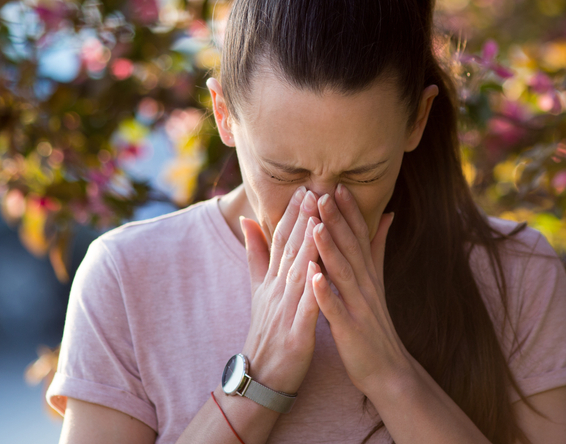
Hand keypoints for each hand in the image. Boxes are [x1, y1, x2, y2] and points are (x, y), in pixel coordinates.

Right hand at [240, 187, 322, 394]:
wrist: (259, 379)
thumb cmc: (266, 333)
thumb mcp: (258, 290)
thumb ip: (255, 255)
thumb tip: (246, 219)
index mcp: (271, 281)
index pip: (281, 240)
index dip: (292, 213)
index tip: (305, 186)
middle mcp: (276, 291)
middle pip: (289, 249)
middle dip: (301, 219)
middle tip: (314, 189)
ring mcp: (285, 312)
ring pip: (297, 272)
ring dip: (307, 244)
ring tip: (318, 218)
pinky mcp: (296, 335)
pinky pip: (305, 308)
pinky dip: (312, 288)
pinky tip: (319, 269)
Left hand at [311, 183, 410, 394]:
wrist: (388, 369)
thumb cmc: (375, 323)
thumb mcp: (378, 280)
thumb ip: (377, 248)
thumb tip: (388, 214)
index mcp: (367, 273)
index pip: (359, 235)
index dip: (349, 210)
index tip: (336, 184)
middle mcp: (365, 285)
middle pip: (351, 247)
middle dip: (337, 220)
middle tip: (323, 192)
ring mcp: (358, 306)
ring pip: (343, 273)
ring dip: (331, 250)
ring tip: (317, 226)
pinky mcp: (350, 329)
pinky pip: (336, 309)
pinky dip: (325, 293)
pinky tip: (313, 278)